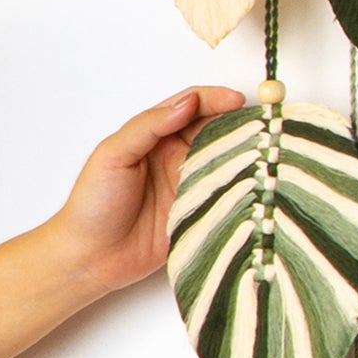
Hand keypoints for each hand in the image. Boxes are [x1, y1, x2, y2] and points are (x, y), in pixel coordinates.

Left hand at [47, 87, 245, 297]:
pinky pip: (228, 196)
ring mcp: (192, 185)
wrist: (90, 258)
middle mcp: (178, 157)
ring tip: (267, 150)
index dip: (216, 99)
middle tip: (263, 124)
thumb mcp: (113, 154)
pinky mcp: (201, 213)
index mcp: (157, 136)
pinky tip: (258, 184)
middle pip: (218, 130)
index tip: (236, 101)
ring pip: (228, 161)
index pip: (193, 106)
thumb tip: (188, 103)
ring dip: (247, 154)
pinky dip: (244, 188)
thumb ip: (149, 126)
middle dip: (241, 123)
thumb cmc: (93, 203)